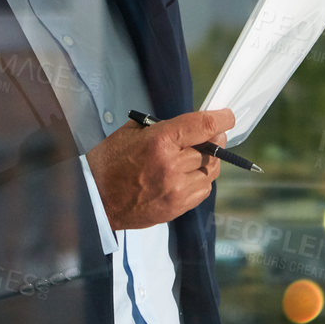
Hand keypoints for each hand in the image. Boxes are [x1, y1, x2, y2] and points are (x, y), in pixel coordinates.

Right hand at [85, 109, 235, 230]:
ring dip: (208, 162)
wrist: (96, 200)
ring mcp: (176, 188)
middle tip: (208, 138)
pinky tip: (187, 176)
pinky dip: (200, 181)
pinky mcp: (177, 206)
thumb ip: (163, 127)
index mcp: (160, 141)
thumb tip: (190, 125)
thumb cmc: (110, 164)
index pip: (203, 126)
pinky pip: (203, 190)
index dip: (221, 119)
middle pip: (211, 149)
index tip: (227, 117)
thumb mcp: (131, 133)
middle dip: (213, 141)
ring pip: (211, 171)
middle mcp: (172, 165)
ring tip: (194, 158)